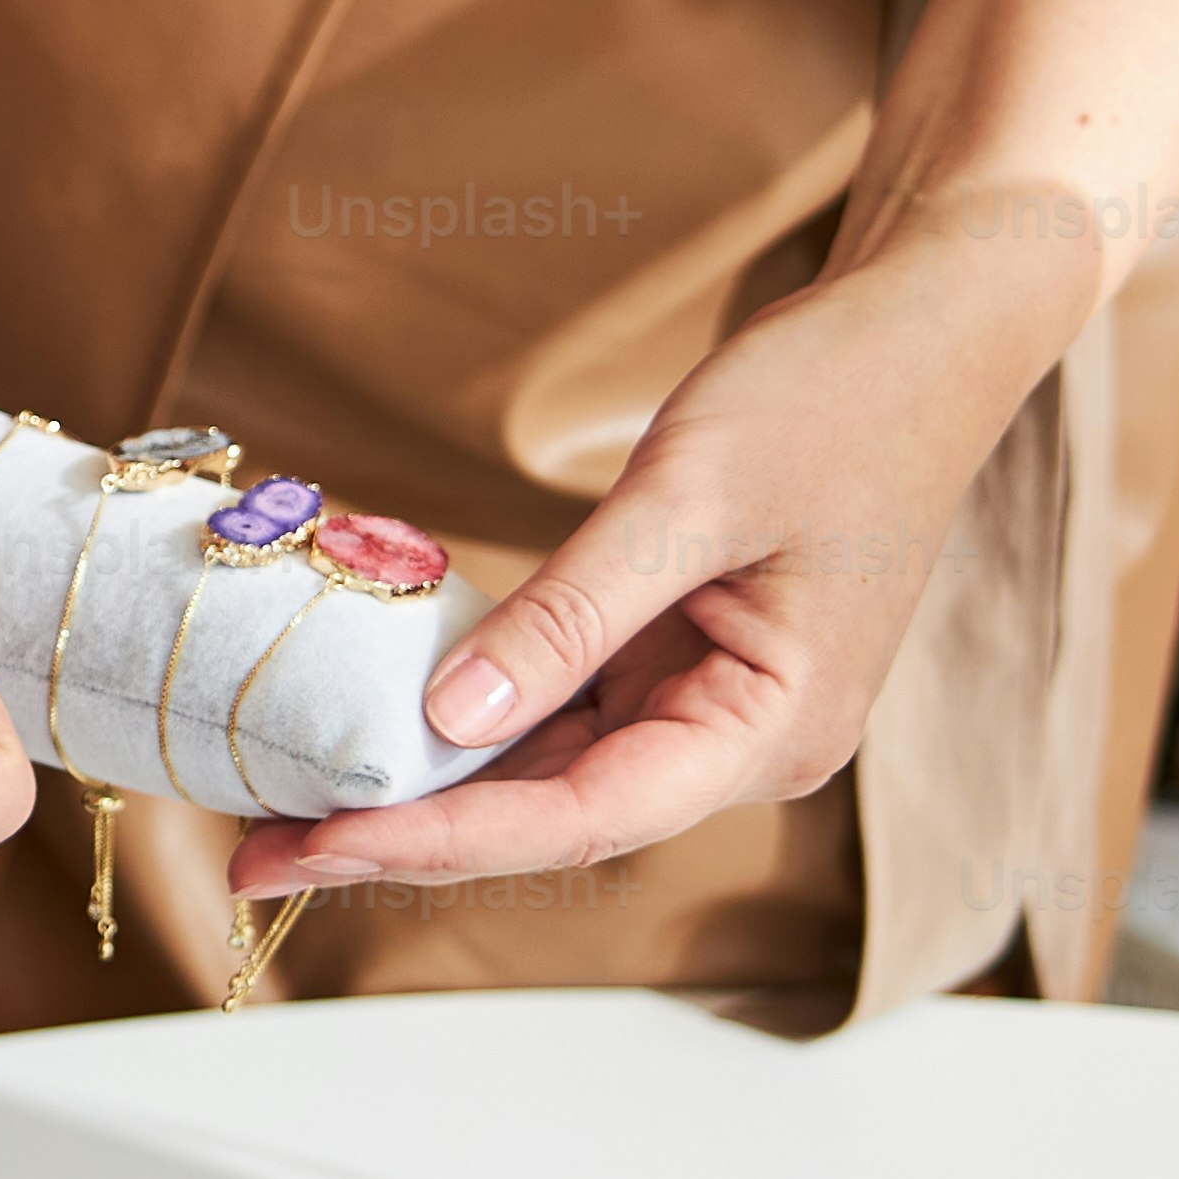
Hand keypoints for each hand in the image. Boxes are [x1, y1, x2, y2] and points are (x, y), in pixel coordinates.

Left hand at [228, 226, 1088, 903]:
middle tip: (252, 854)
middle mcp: (744, 742)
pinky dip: (471, 714)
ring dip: (425, 786)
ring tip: (285, 804)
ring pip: (548, 770)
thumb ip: (571, 612)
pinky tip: (375, 723)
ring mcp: (714, 701)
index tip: (315, 845)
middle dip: (403, 834)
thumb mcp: (691, 495)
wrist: (927, 325)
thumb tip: (451, 716)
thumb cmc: (838, 397)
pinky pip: (564, 704)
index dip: (437, 837)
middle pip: (551, 815)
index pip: (578, 817)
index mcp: (771, 731)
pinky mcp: (685, 654)